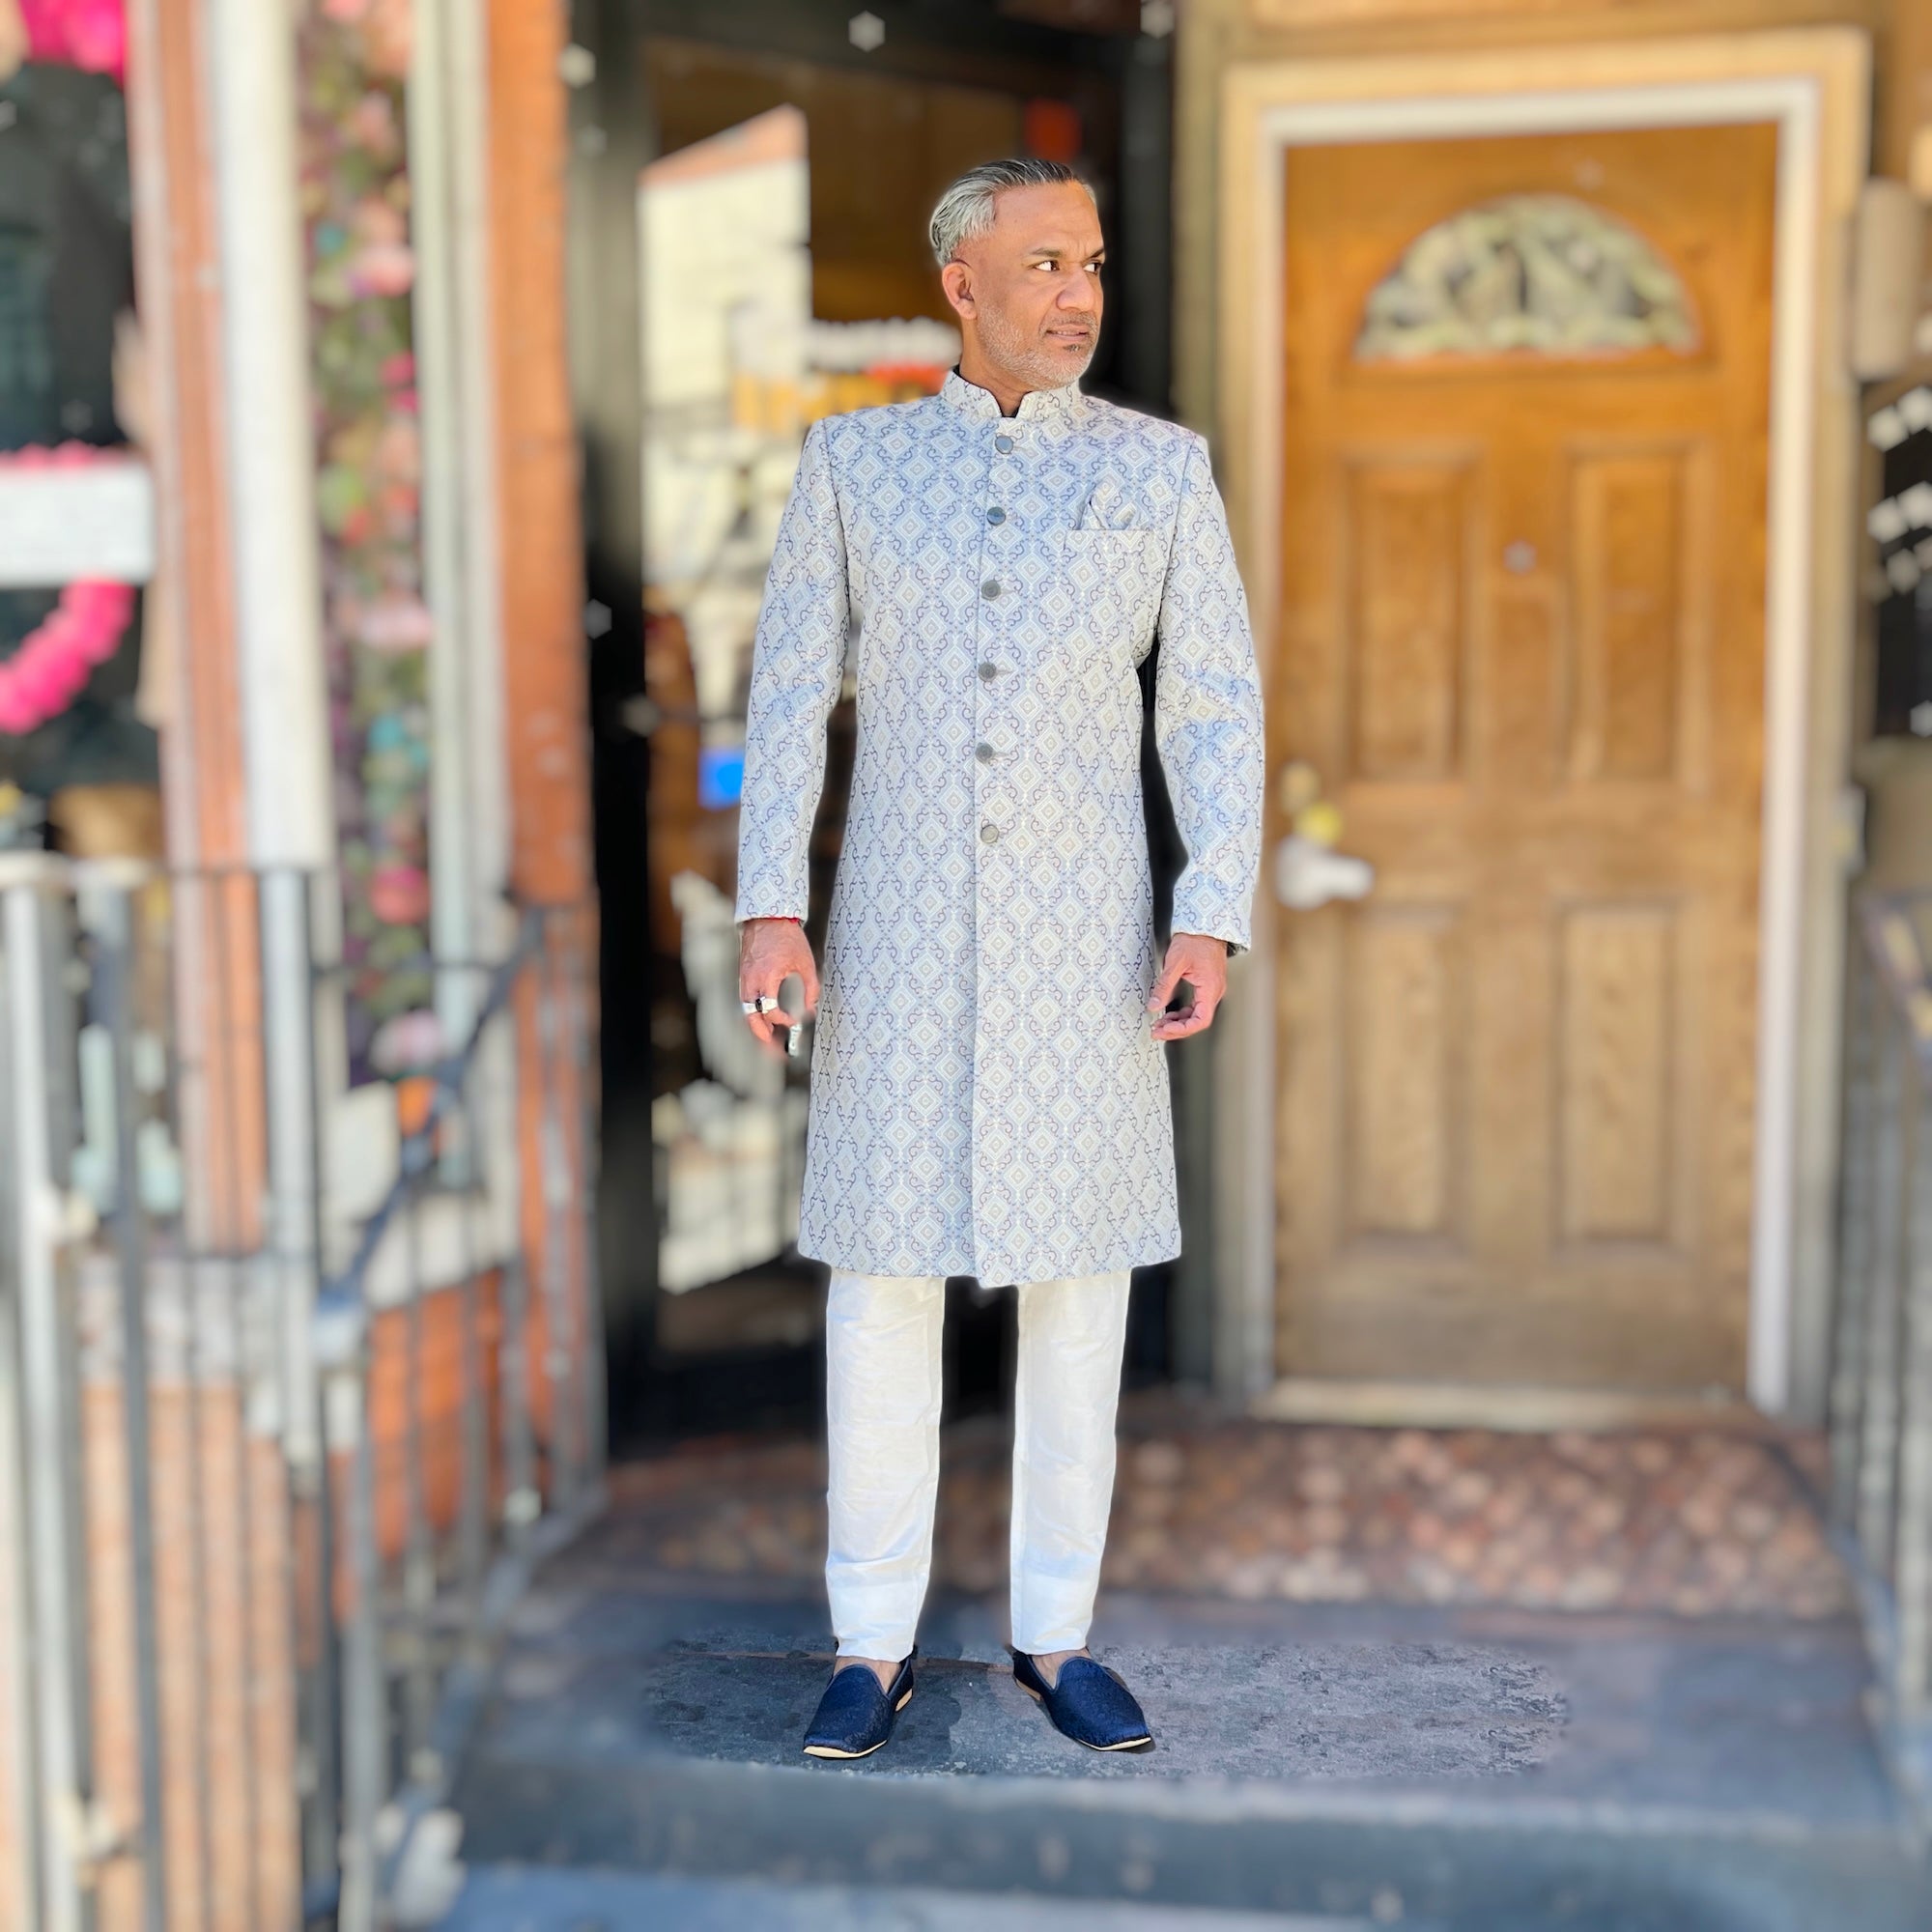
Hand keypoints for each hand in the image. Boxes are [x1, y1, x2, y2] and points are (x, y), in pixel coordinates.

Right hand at [739, 917, 818, 1053]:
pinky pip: (745, 998)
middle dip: (760, 1034)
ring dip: (756, 1024)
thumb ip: (811, 989)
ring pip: (746, 1008)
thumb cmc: (787, 937)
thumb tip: (811, 1010)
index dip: (782, 1020)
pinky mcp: (743, 974)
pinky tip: (764, 1015)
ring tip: (768, 1035)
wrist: (768, 917)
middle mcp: (752, 980)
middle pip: (751, 1015)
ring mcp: (745, 977)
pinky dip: (753, 1010)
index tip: (792, 1021)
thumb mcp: (806, 964)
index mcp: (767, 977)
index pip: (771, 1009)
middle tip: (772, 1047)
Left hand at [1147, 932, 1227, 1041]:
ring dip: (1178, 1022)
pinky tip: (1169, 1013)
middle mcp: (1214, 992)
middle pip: (1198, 1021)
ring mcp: (1211, 989)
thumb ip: (1164, 986)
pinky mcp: (1206, 985)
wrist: (1204, 926)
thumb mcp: (1175, 963)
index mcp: (1210, 988)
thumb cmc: (1194, 940)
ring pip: (1196, 1015)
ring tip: (1160, 1024)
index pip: (1201, 1020)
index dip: (1182, 1029)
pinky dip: (1182, 1012)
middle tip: (1157, 1031)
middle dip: (1176, 1028)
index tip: (1165, 1030)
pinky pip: (1196, 1006)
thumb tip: (1154, 1006)